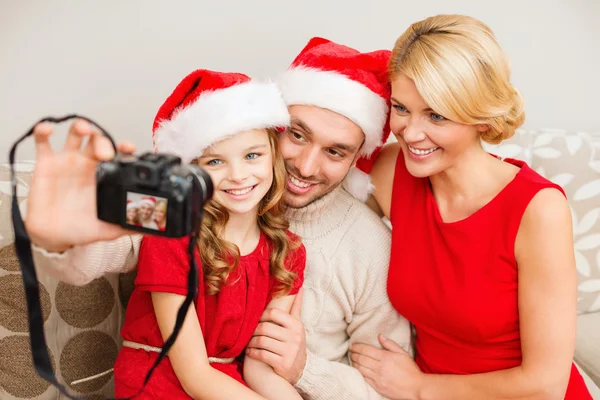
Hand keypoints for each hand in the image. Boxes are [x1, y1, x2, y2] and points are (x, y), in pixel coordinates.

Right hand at [25, 119, 136, 251]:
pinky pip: (42, 142)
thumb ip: (127, 225)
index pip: (117, 154)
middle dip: (103, 141)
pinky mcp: (45, 164)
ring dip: (81, 126)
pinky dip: (43, 131)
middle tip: (106, 154)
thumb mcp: (108, 229)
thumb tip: (151, 228)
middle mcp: (87, 164)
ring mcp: (66, 161)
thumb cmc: (80, 229)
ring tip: (85, 130)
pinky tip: (48, 130)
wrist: (53, 237)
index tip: (129, 149)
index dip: (124, 148)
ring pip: (75, 134)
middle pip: (98, 141)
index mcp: (103, 175)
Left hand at [245, 288, 305, 383]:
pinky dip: (252, 353)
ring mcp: (290, 351)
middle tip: (248, 333)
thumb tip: (299, 288)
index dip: (261, 315)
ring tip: (248, 343)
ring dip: (251, 342)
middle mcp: (295, 337)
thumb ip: (296, 307)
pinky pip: (262, 354)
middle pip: (265, 328)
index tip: (256, 320)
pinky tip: (250, 352)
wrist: (301, 369)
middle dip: (253, 331)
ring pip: (262, 341)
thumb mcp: (297, 326)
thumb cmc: (294, 343)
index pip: (273, 313)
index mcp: (296, 325)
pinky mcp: (283, 364)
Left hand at [350, 334, 423, 399]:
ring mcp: (377, 378)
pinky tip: (358, 369)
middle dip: (353, 354)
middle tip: (351, 351)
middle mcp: (379, 367)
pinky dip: (359, 372)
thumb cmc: (410, 370)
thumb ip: (390, 344)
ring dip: (354, 363)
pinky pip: (364, 378)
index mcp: (385, 357)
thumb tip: (380, 336)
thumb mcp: (402, 353)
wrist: (416, 388)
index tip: (353, 346)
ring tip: (353, 359)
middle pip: (361, 359)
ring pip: (360, 369)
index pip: (366, 350)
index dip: (357, 347)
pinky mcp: (377, 387)